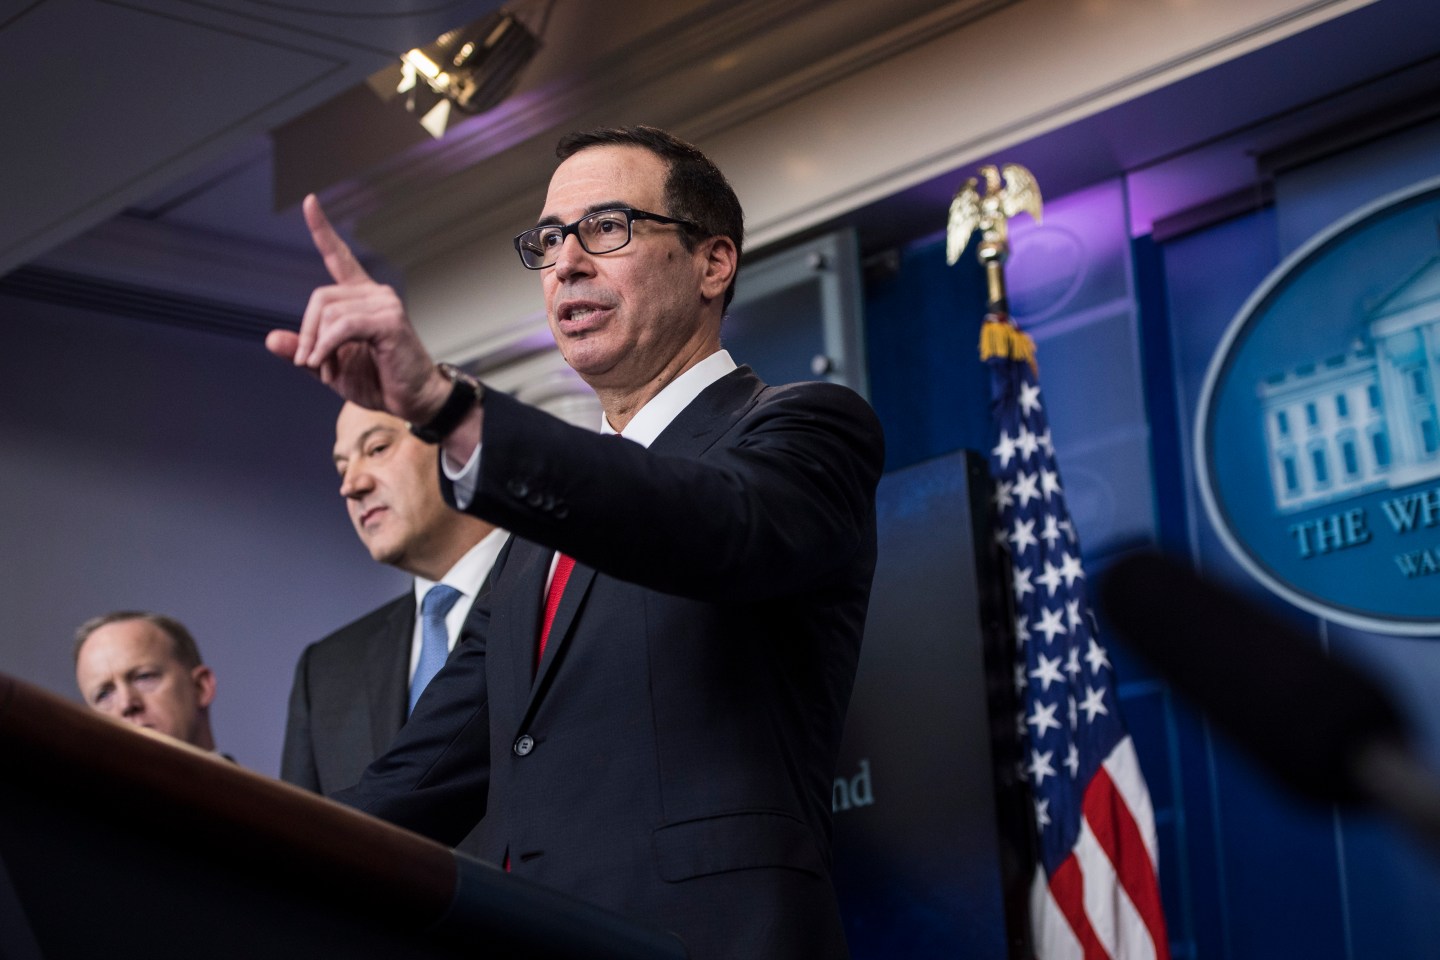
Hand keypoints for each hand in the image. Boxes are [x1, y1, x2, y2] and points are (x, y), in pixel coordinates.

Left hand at [266, 194, 449, 422]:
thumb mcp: (331, 367)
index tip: (309, 201)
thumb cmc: (378, 381)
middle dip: (306, 332)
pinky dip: (326, 347)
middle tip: (307, 363)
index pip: (338, 257)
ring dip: (317, 346)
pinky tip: (325, 366)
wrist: (414, 401)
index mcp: (361, 298)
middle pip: (320, 298)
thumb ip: (304, 352)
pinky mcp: (389, 320)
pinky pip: (342, 326)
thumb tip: (270, 339)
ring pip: (329, 313)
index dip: (322, 229)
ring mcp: (384, 304)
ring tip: (324, 371)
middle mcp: (374, 293)